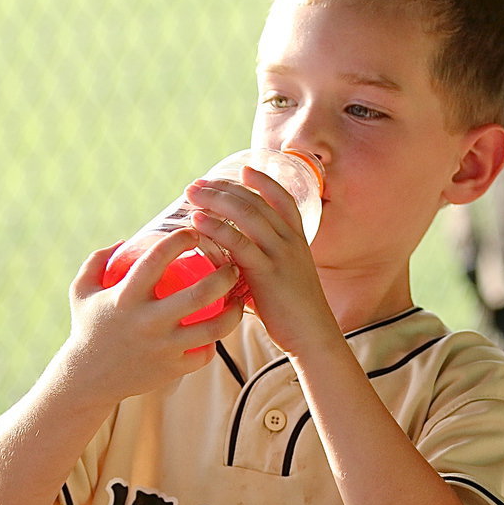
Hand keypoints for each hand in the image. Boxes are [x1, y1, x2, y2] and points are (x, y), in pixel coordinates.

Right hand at [63, 227, 243, 404]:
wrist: (87, 380)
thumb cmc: (87, 328)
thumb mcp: (81, 291)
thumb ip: (97, 260)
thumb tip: (126, 240)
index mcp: (125, 297)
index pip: (158, 259)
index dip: (180, 240)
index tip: (193, 233)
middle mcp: (147, 322)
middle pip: (200, 295)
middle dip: (224, 276)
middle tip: (232, 266)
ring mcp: (163, 348)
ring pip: (214, 329)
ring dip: (234, 312)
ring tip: (238, 299)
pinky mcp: (172, 369)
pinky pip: (205, 354)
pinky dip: (214, 342)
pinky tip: (218, 329)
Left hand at [185, 167, 336, 352]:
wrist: (312, 335)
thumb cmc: (293, 312)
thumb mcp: (283, 279)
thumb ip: (262, 265)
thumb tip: (233, 265)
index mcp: (297, 240)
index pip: (282, 199)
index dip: (263, 182)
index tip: (243, 169)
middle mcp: (290, 241)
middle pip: (256, 202)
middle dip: (224, 188)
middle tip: (197, 184)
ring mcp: (280, 255)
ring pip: (247, 215)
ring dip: (216, 200)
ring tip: (191, 194)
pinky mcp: (267, 273)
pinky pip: (239, 243)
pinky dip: (216, 228)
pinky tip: (197, 221)